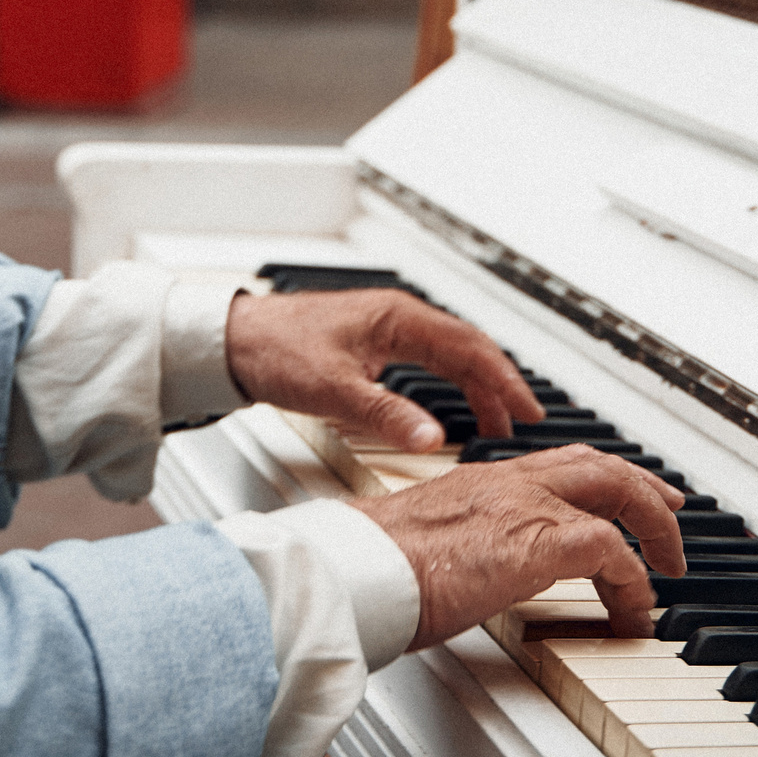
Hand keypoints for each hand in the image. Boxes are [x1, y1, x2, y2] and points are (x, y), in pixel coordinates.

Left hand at [224, 287, 541, 451]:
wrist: (231, 340)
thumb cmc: (274, 349)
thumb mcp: (334, 390)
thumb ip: (386, 415)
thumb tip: (431, 439)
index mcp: (398, 318)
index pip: (470, 347)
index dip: (504, 380)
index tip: (526, 409)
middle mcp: (397, 317)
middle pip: (467, 348)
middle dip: (499, 384)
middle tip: (523, 419)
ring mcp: (385, 328)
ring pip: (448, 354)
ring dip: (475, 385)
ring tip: (496, 420)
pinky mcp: (372, 343)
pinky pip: (428, 359)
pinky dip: (449, 383)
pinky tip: (450, 406)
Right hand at [359, 445, 686, 648]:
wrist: (355, 570)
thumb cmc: (371, 569)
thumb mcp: (423, 550)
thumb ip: (452, 551)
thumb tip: (455, 581)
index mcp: (482, 482)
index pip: (556, 465)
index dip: (598, 477)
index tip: (620, 498)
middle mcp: (509, 483)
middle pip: (599, 465)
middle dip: (644, 489)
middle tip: (670, 514)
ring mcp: (526, 507)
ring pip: (616, 492)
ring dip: (653, 530)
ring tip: (666, 569)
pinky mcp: (537, 542)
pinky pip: (611, 553)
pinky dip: (633, 584)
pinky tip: (632, 614)